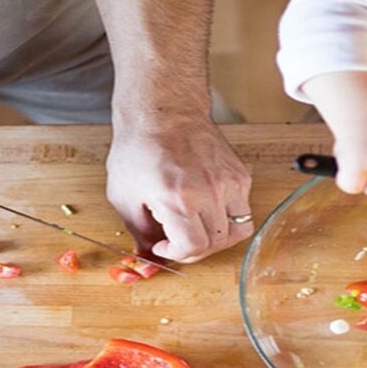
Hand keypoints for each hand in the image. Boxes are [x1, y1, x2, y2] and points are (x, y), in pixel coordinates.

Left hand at [106, 120, 252, 262]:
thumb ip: (138, 232)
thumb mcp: (124, 195)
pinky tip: (208, 207)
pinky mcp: (240, 174)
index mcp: (178, 199)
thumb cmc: (140, 148)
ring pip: (239, 230)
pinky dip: (228, 216)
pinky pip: (242, 209)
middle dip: (195, 249)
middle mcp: (209, 192)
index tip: (165, 246)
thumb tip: (147, 256)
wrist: (163, 111)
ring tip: (199, 228)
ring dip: (218, 237)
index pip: (194, 247)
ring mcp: (229, 183)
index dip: (178, 254)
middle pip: (217, 243)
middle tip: (179, 239)